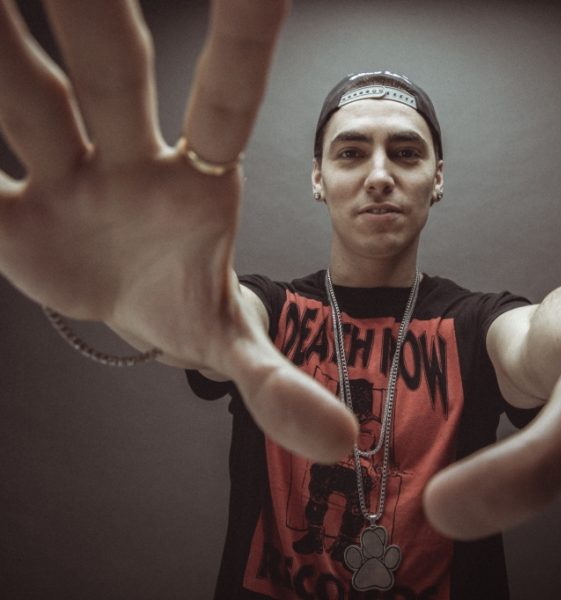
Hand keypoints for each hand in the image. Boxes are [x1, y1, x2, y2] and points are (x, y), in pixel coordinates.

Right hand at [0, 0, 356, 461]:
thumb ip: (280, 383)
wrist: (126, 308)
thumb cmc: (187, 303)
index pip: (227, 102)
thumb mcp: (233, 342)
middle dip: (90, 12)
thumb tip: (342, 441)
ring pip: (20, 97)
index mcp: (197, 179)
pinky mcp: (7, 211)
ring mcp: (60, 173)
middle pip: (108, 74)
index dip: (244, 41)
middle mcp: (127, 156)